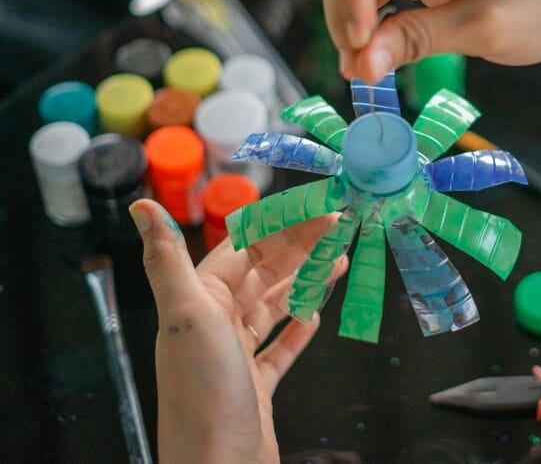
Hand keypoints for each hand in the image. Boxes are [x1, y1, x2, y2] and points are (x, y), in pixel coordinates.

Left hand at [130, 199, 346, 463]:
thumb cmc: (204, 393)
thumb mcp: (187, 316)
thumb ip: (167, 258)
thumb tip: (140, 205)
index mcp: (197, 301)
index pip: (244, 248)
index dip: (281, 226)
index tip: (318, 209)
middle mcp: (213, 324)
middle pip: (263, 273)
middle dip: (301, 249)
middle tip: (340, 229)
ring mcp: (235, 356)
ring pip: (274, 306)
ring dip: (306, 282)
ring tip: (339, 263)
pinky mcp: (256, 386)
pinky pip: (279, 348)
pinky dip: (298, 330)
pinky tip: (316, 318)